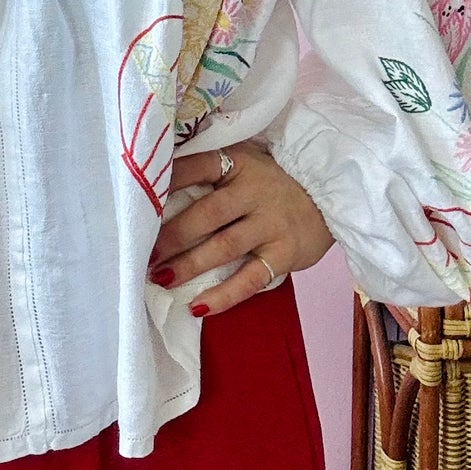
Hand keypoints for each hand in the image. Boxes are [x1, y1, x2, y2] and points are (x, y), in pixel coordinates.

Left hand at [147, 139, 333, 315]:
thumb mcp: (246, 163)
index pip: (199, 166)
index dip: (169, 181)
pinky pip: (250, 279)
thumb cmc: (272, 182)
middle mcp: (254, 193)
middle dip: (173, 235)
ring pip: (225, 247)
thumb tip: (159, 186)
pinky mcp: (283, 254)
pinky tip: (198, 307)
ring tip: (160, 279)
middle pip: (208, 213)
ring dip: (190, 265)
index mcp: (239, 164)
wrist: (329, 196)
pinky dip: (224, 296)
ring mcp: (270, 225)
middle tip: (144, 252)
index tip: (141, 199)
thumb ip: (212, 170)